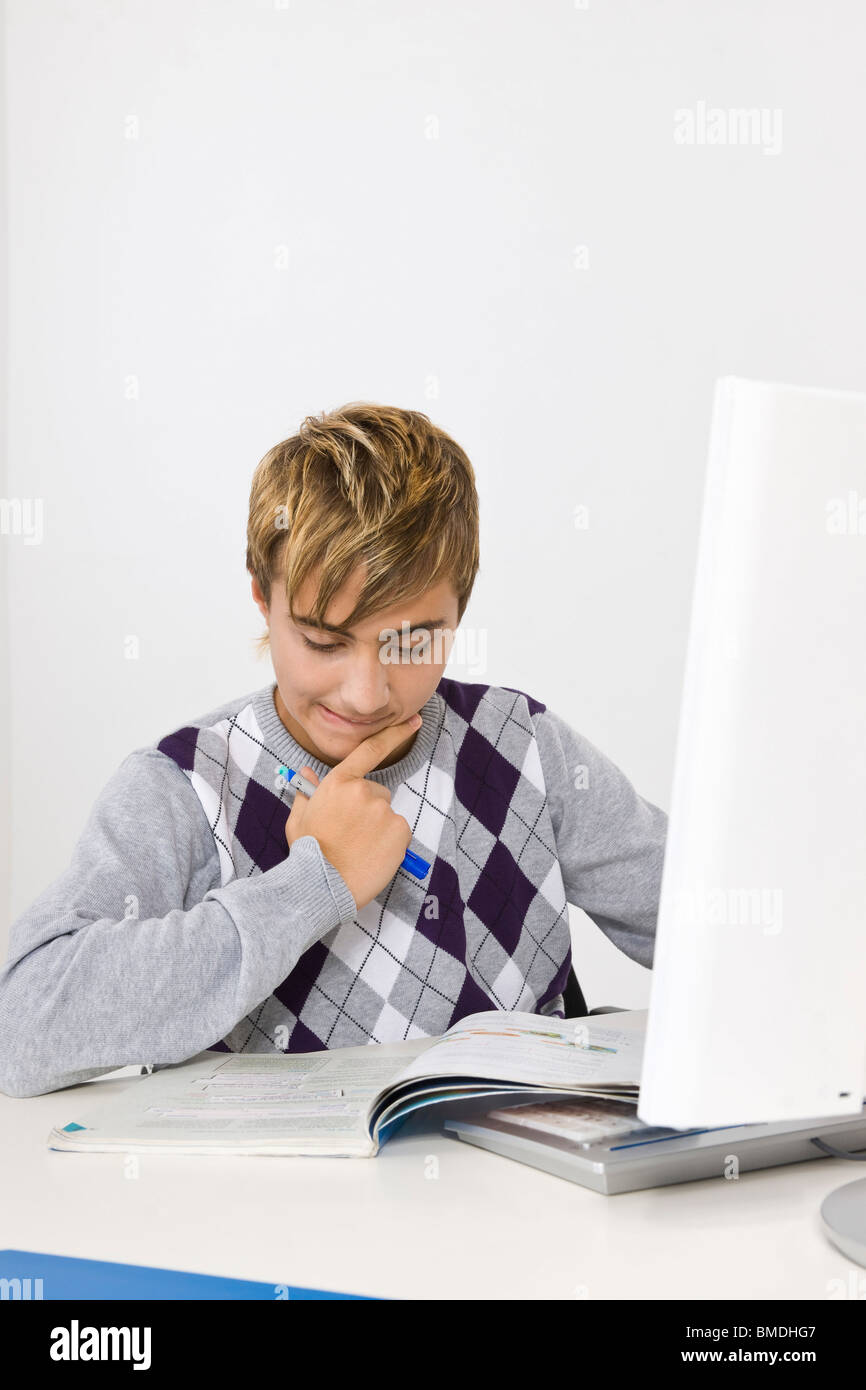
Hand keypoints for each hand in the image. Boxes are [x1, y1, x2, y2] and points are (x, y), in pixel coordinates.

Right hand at [284, 714, 421, 909]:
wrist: (323, 885)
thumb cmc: (308, 853)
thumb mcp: (300, 818)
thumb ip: (307, 792)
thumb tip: (306, 771)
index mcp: (339, 783)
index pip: (370, 750)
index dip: (394, 734)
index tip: (414, 721)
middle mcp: (364, 791)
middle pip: (377, 792)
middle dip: (368, 809)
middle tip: (351, 833)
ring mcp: (384, 810)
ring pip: (387, 814)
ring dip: (378, 827)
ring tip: (359, 848)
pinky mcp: (400, 830)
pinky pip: (398, 832)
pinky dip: (390, 843)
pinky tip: (371, 855)